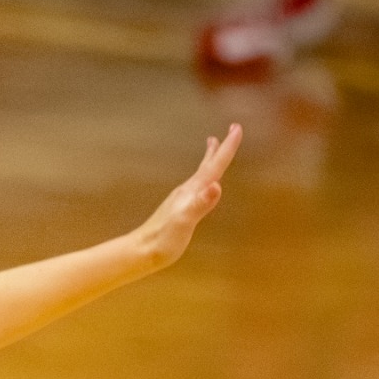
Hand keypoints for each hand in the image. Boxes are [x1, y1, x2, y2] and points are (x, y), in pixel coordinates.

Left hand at [135, 123, 241, 266]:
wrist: (141, 251)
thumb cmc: (163, 240)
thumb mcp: (185, 222)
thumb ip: (200, 204)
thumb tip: (217, 186)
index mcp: (192, 192)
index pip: (214, 166)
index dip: (227, 148)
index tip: (237, 127)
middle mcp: (187, 191)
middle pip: (207, 164)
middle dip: (221, 147)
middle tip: (232, 128)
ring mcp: (182, 198)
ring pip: (200, 173)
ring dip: (210, 158)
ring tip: (213, 144)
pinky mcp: (179, 207)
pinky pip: (196, 185)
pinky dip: (203, 176)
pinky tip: (201, 182)